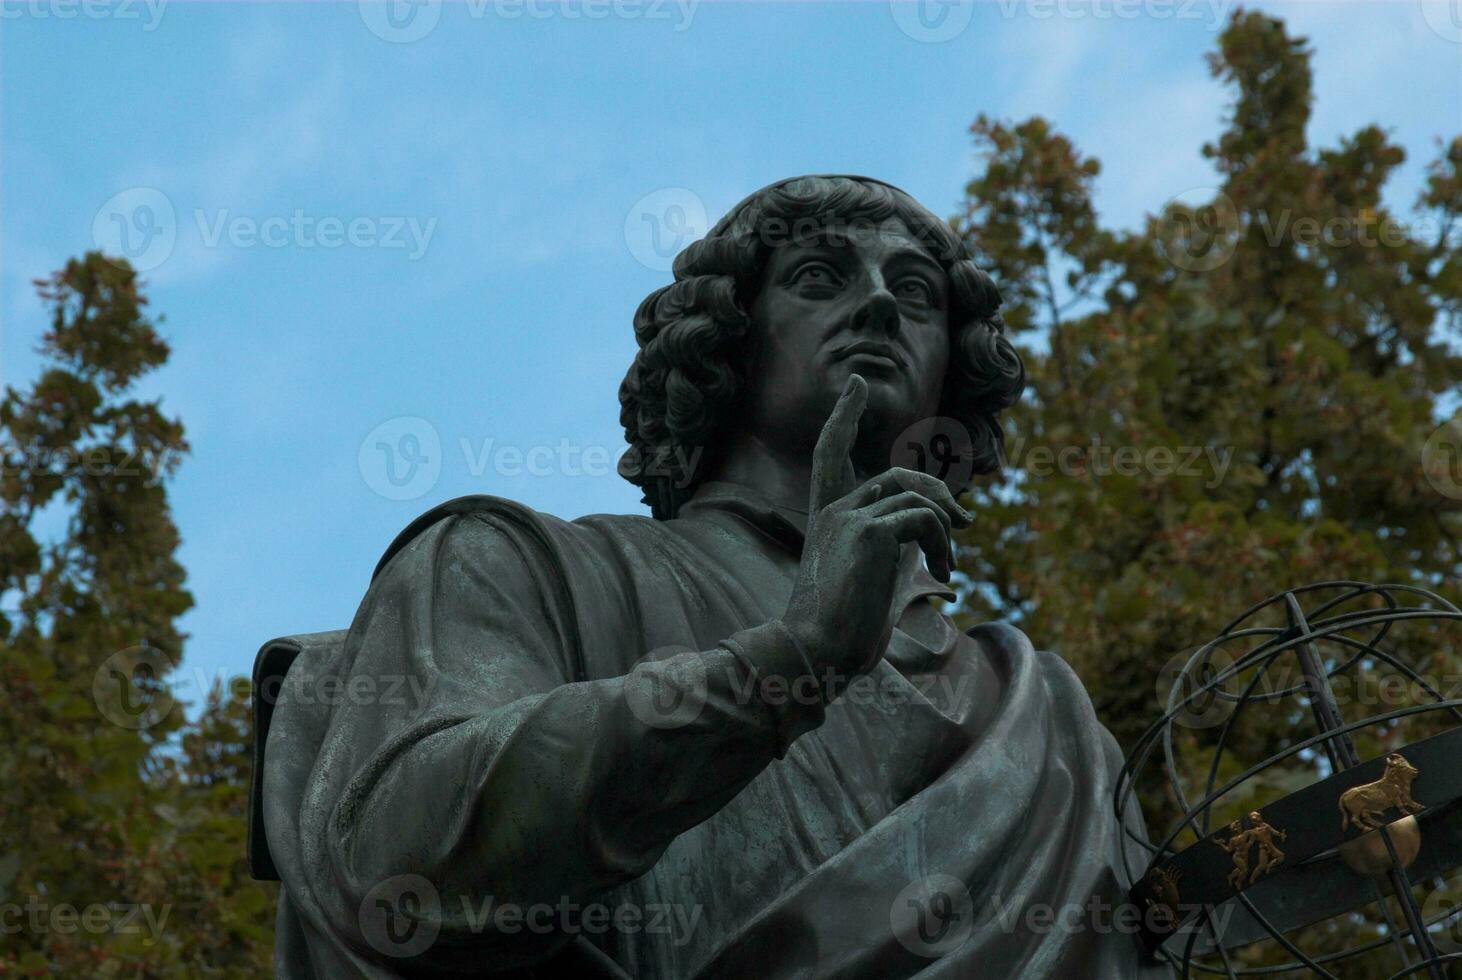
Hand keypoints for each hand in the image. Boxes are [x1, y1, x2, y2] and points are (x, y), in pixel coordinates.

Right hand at [779, 374, 972, 682]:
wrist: (817, 652)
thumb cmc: (841, 634)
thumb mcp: (870, 584)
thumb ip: (892, 555)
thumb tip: (932, 544)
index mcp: (827, 520)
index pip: (831, 454)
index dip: (843, 417)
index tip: (856, 385)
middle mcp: (834, 511)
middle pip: (898, 476)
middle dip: (938, 491)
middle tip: (965, 523)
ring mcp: (850, 517)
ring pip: (917, 497)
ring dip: (946, 531)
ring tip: (949, 567)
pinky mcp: (870, 532)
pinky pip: (925, 518)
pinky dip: (943, 542)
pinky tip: (944, 572)